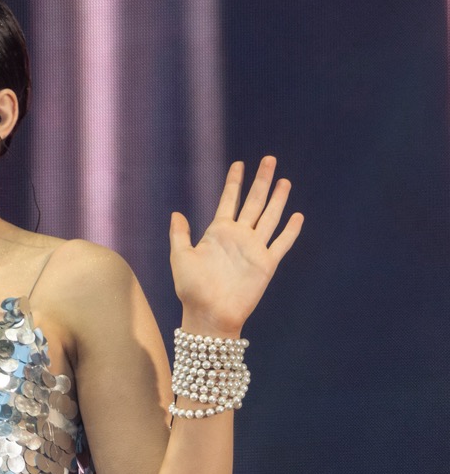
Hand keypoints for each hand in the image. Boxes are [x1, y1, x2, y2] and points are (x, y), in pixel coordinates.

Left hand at [169, 156, 303, 335]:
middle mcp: (238, 237)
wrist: (208, 314)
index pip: (229, 200)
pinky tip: (297, 216)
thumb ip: (180, 235)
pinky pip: (281, 243)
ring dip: (278, 199)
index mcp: (218, 232)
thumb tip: (176, 213)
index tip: (240, 163)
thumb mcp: (180, 257)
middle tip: (269, 159)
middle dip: (262, 180)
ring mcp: (254, 249)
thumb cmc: (191, 289)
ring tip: (285, 180)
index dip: (234, 182)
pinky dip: (290, 230)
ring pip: (270, 217)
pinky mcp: (266, 264)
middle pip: (254, 202)